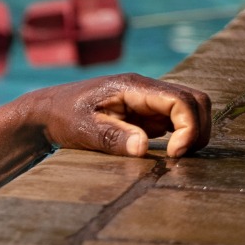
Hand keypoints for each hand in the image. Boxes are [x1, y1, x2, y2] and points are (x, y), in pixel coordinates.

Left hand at [27, 74, 211, 158]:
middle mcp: (145, 89)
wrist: (47, 111)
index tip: (174, 154)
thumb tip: (144, 148)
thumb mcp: (83, 130)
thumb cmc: (62, 117)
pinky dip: (179, 135)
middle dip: (197, 129)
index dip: (188, 127)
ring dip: (191, 132)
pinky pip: (174, 119)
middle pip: (195, 100)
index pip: (181, 100)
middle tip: (179, 157)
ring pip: (189, 108)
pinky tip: (163, 152)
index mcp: (133, 87)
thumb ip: (114, 137)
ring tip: (173, 156)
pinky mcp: (144, 111)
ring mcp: (147, 99)